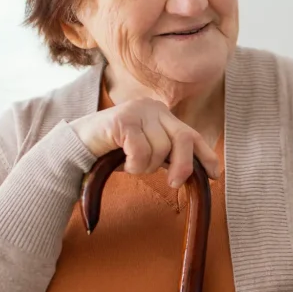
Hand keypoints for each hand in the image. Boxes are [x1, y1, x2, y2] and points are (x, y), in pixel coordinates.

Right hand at [71, 98, 219, 187]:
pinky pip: (141, 152)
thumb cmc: (115, 151)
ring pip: (159, 150)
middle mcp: (153, 107)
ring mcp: (138, 111)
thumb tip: (199, 170)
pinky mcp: (122, 120)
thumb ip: (169, 154)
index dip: (205, 155)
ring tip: (131, 164)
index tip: (214, 174)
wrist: (78, 146)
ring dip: (146, 167)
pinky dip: (134, 164)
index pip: (192, 134)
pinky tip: (122, 161)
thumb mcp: (149, 150)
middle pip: (183, 139)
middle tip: (173, 184)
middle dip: (183, 165)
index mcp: (163, 114)